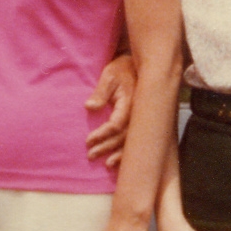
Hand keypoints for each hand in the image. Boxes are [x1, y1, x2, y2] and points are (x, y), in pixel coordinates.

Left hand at [85, 53, 135, 168]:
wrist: (140, 65)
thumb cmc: (121, 69)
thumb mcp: (109, 76)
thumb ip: (100, 92)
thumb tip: (89, 107)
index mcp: (131, 103)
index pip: (116, 124)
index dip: (102, 134)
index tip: (88, 140)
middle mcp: (138, 114)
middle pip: (123, 137)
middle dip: (107, 147)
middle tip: (91, 155)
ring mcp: (142, 119)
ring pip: (131, 141)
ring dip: (118, 153)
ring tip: (105, 164)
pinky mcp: (142, 121)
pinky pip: (136, 140)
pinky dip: (128, 151)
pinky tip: (120, 160)